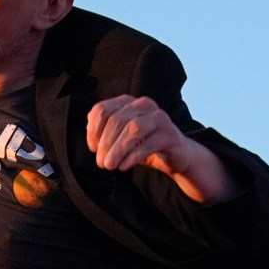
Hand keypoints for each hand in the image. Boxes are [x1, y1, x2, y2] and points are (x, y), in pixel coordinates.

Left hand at [86, 95, 228, 197]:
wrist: (175, 156)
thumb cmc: (142, 145)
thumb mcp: (120, 138)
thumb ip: (105, 135)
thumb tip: (94, 143)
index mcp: (128, 103)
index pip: (102, 110)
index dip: (94, 130)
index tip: (93, 148)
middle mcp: (144, 105)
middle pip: (117, 120)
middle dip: (105, 144)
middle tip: (102, 163)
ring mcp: (159, 118)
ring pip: (133, 129)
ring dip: (118, 150)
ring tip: (110, 165)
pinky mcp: (170, 135)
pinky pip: (149, 143)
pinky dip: (133, 156)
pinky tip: (124, 166)